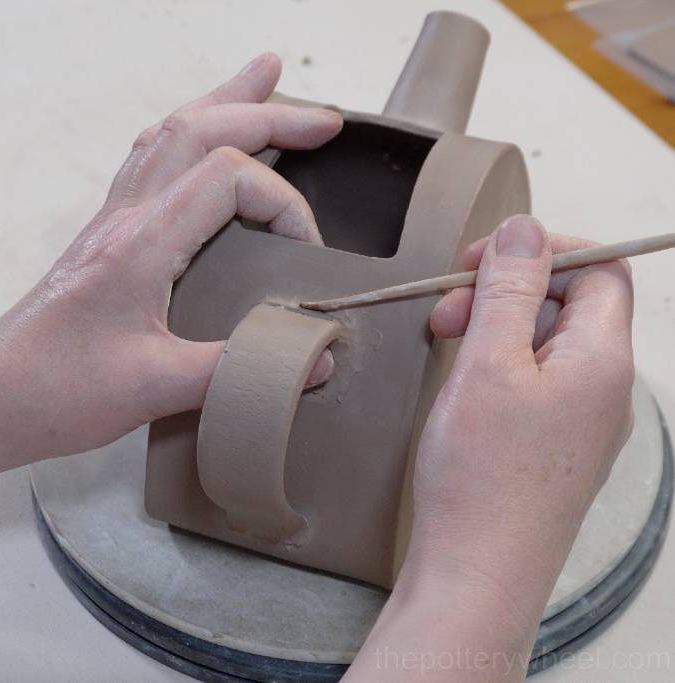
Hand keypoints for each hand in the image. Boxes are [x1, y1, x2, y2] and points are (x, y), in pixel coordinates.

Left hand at [0, 53, 341, 476]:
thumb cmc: (60, 392)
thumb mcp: (155, 388)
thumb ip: (238, 371)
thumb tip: (314, 360)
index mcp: (140, 243)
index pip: (228, 179)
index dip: (284, 205)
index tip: (309, 250)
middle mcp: (127, 217)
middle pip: (200, 131)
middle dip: (270, 117)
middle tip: (324, 121)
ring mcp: (115, 219)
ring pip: (172, 133)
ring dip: (225, 103)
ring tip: (267, 82)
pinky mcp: (112, 234)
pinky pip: (153, 160)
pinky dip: (190, 133)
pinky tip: (205, 134)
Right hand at [345, 215, 633, 681]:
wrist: (476, 571)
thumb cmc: (481, 476)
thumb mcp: (489, 364)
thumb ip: (510, 290)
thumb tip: (526, 228)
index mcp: (603, 359)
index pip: (598, 268)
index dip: (542, 251)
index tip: (482, 261)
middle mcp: (605, 386)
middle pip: (567, 302)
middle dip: (504, 291)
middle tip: (447, 312)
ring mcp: (582, 416)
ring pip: (545, 339)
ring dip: (495, 326)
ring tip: (445, 343)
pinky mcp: (555, 440)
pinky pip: (535, 377)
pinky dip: (497, 362)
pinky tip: (463, 380)